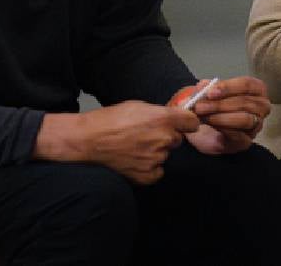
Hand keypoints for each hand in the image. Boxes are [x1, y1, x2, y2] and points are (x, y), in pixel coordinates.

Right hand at [34, 101, 197, 184]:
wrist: (89, 140)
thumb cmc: (111, 119)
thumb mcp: (139, 106)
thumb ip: (160, 112)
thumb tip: (173, 117)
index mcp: (164, 118)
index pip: (192, 122)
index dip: (186, 123)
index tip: (181, 124)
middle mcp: (164, 138)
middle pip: (176, 139)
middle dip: (166, 137)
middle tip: (145, 136)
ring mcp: (157, 158)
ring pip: (165, 154)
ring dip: (155, 152)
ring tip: (134, 147)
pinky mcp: (148, 175)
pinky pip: (158, 171)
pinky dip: (149, 168)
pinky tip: (135, 160)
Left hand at [169, 77, 270, 154]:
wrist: (205, 131)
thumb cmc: (214, 106)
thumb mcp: (208, 93)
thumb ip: (206, 88)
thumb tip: (203, 85)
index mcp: (256, 89)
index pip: (247, 84)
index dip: (228, 87)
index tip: (210, 93)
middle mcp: (262, 106)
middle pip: (245, 103)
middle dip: (220, 105)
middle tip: (200, 107)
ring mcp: (257, 125)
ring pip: (245, 119)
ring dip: (221, 118)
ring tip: (204, 117)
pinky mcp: (247, 141)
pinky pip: (240, 136)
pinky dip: (224, 130)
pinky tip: (211, 126)